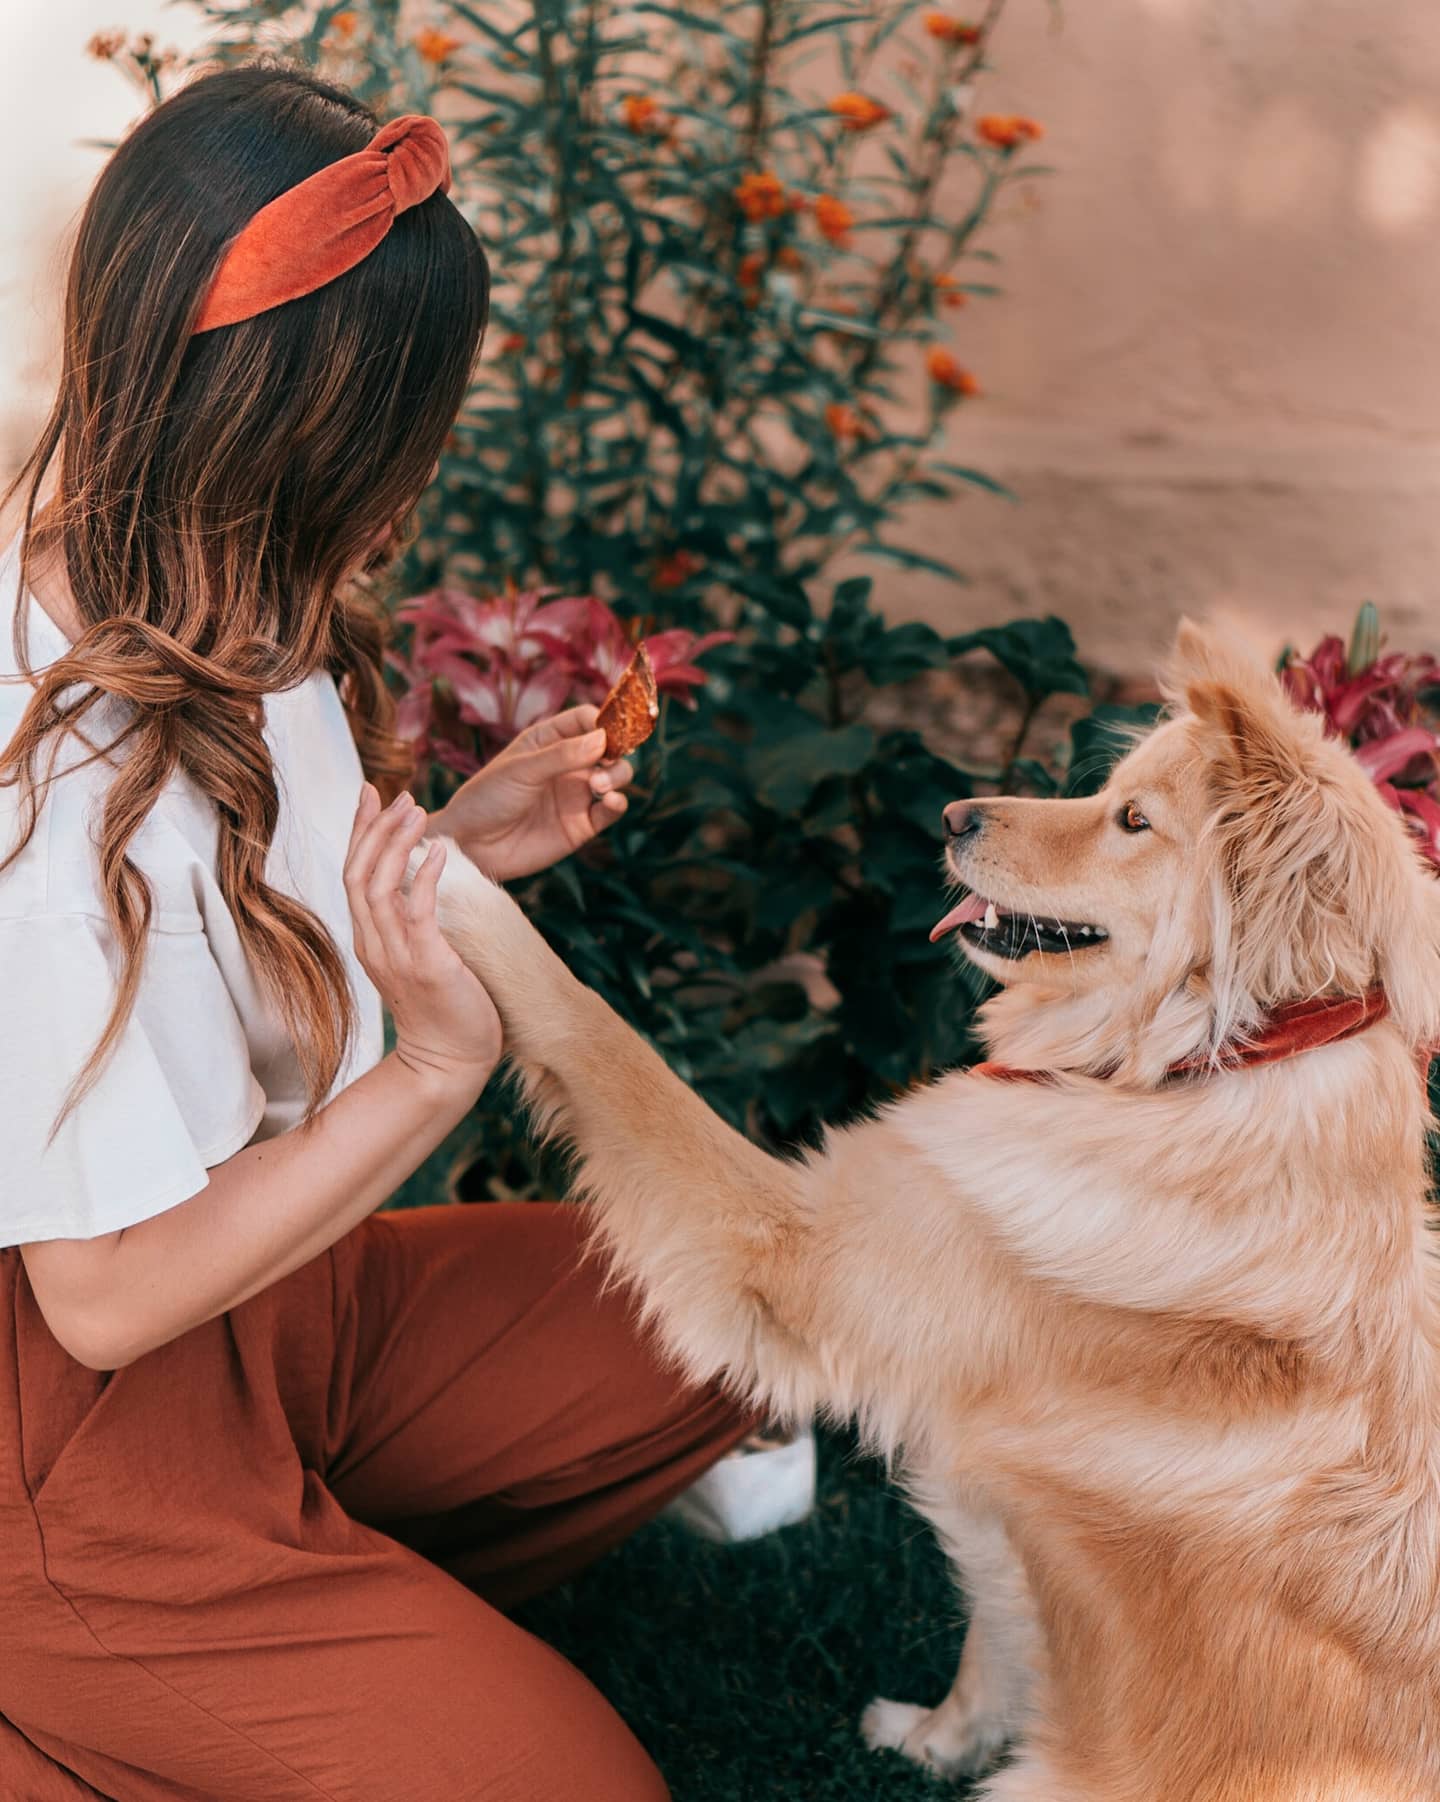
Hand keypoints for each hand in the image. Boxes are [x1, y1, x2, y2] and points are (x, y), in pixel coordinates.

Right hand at [345, 785, 502, 1093]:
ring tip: (417, 810)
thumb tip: (420, 879)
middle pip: (359, 873)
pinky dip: (425, 878)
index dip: (361, 831)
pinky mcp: (426, 965)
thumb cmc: (443, 1009)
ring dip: (397, 844)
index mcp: (369, 939)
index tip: (370, 793)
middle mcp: (374, 944)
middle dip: (375, 828)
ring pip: (379, 886)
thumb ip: (411, 921)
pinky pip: (417, 913)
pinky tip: (439, 850)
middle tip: (398, 793)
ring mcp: (396, 955)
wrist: (449, 1063)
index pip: (354, 874)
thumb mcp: (418, 957)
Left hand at [430, 706, 634, 882]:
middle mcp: (567, 764)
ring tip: (598, 785)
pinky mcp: (582, 824)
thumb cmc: (487, 798)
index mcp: (548, 740)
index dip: (603, 721)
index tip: (608, 732)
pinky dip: (618, 803)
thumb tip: (603, 738)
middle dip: (616, 750)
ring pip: (615, 776)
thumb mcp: (521, 769)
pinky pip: (611, 810)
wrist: (472, 846)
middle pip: (609, 747)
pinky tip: (611, 801)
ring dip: (617, 775)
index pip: (586, 719)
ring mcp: (576, 794)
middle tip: (605, 762)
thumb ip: (562, 754)